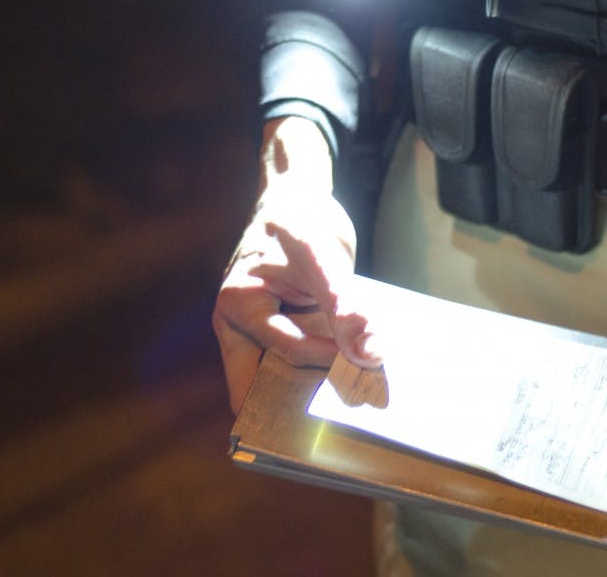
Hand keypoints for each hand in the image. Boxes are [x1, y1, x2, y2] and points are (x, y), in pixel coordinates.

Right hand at [213, 187, 378, 413]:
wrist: (296, 198)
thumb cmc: (300, 220)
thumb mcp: (324, 258)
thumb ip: (344, 307)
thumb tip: (369, 355)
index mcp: (238, 307)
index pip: (286, 353)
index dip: (329, 364)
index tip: (369, 369)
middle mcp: (238, 326)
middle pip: (269, 383)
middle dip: (306, 399)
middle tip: (353, 408)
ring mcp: (255, 332)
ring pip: (282, 377)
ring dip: (315, 384)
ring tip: (358, 391)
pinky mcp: (276, 331)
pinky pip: (296, 360)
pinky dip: (322, 364)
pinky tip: (353, 367)